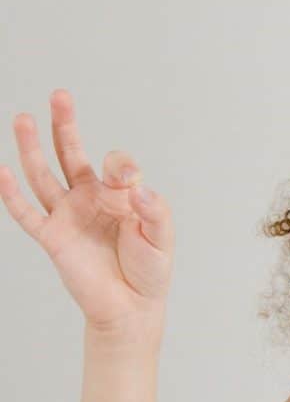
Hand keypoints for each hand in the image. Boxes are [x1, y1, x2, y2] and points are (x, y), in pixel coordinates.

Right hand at [0, 89, 174, 332]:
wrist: (133, 306)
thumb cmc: (149, 269)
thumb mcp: (161, 236)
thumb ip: (154, 209)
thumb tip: (137, 186)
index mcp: (119, 195)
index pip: (116, 164)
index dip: (123, 167)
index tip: (131, 181)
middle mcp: (90, 199)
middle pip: (71, 154)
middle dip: (65, 125)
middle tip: (60, 95)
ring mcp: (68, 216)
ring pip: (43, 175)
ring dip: (32, 148)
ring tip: (23, 118)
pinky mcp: (53, 238)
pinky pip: (27, 213)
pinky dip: (12, 194)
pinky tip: (1, 171)